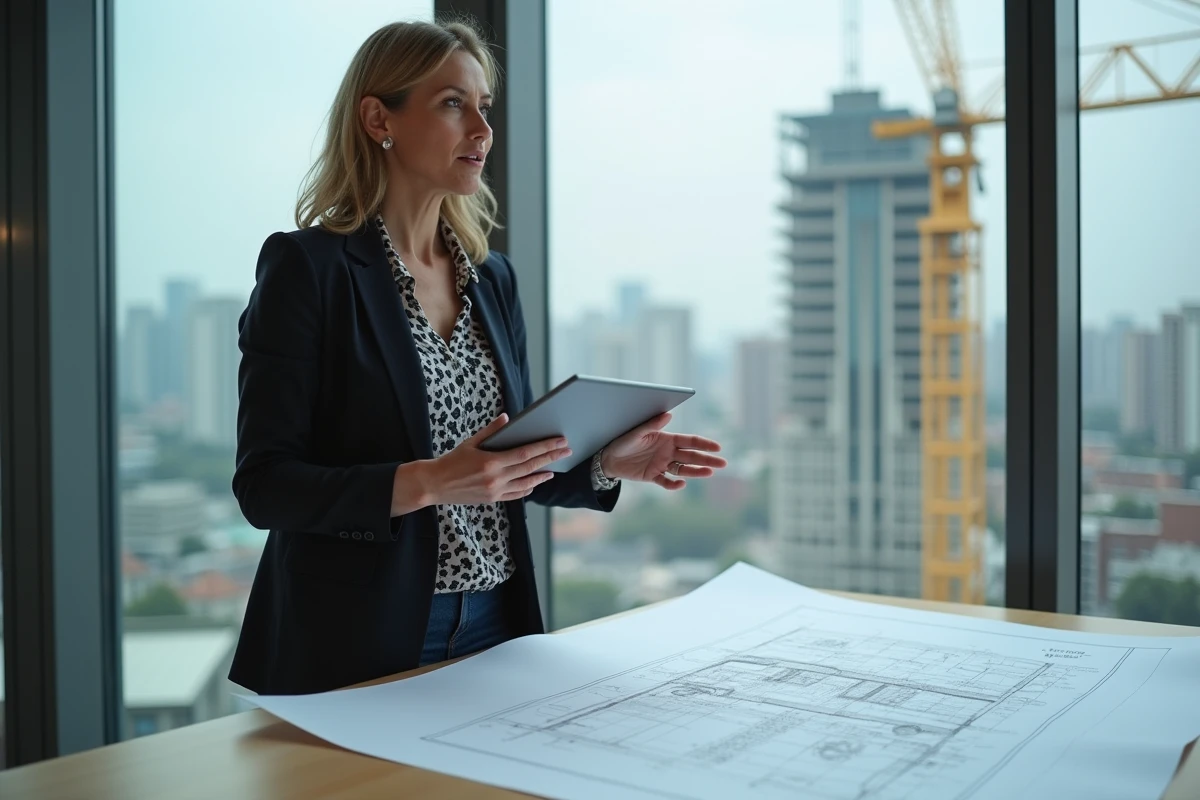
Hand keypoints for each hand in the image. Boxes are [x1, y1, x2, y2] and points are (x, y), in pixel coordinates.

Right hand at [417, 413, 571, 506]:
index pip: (525, 453)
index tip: (560, 442)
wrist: (434, 484)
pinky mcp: (492, 499)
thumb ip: (491, 431)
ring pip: (526, 483)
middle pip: (530, 467)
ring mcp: (495, 491)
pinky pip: (516, 494)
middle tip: (566, 451)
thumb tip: (507, 418)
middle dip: (551, 458)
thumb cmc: (451, 461)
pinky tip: (535, 481)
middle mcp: (496, 478)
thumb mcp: (470, 442)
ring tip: (554, 469)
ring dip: (542, 475)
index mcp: (491, 462)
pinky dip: (527, 487)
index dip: (545, 447)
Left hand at [599, 412, 726, 489]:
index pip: (690, 442)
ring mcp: (662, 465)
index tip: (717, 448)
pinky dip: (674, 485)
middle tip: (723, 463)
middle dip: (707, 459)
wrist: (609, 457)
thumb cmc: (624, 441)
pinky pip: (666, 482)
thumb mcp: (637, 432)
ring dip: (696, 471)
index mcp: (668, 439)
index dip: (704, 444)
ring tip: (709, 473)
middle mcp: (668, 452)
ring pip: (683, 469)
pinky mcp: (654, 477)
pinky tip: (681, 484)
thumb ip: (653, 425)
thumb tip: (669, 415)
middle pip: (692, 456)